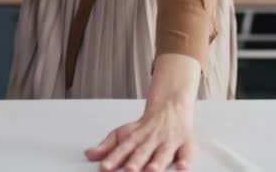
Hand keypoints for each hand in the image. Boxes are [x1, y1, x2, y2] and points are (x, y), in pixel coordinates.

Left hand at [85, 54, 201, 170]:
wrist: (170, 108)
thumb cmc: (145, 127)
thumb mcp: (123, 133)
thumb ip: (107, 146)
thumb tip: (88, 154)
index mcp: (135, 138)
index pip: (122, 149)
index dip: (113, 158)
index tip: (105, 168)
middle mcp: (151, 140)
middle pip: (142, 152)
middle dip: (136, 162)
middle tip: (130, 170)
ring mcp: (168, 142)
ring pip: (163, 154)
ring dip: (158, 163)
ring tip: (151, 170)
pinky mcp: (185, 144)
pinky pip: (187, 152)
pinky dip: (186, 160)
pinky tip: (182, 167)